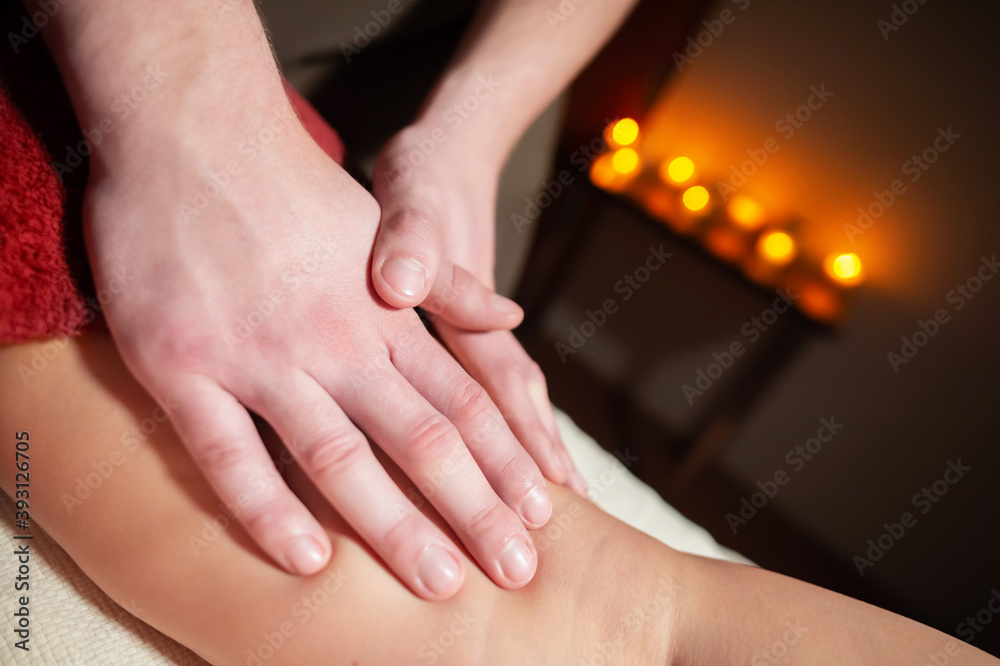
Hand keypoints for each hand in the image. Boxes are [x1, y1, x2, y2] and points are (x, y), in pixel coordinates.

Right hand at [84, 93, 552, 598]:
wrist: (192, 127)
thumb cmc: (291, 184)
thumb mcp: (387, 224)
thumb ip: (448, 283)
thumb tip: (512, 314)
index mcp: (385, 313)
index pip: (465, 398)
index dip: (507, 458)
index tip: (544, 511)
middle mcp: (335, 340)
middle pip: (424, 438)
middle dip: (475, 508)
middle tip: (518, 570)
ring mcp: (260, 355)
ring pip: (340, 458)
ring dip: (395, 525)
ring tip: (442, 584)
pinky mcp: (183, 365)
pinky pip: (228, 455)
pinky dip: (266, 512)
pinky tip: (307, 561)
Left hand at [370, 128, 587, 495]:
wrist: (452, 148)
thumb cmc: (425, 177)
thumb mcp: (411, 198)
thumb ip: (408, 241)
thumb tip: (400, 287)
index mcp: (472, 310)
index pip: (501, 388)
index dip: (520, 445)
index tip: (544, 500)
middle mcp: (485, 329)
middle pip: (520, 406)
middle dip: (538, 465)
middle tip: (562, 525)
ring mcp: (483, 332)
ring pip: (517, 401)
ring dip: (537, 449)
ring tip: (563, 500)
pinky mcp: (472, 330)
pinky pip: (499, 386)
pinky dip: (517, 423)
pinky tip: (520, 449)